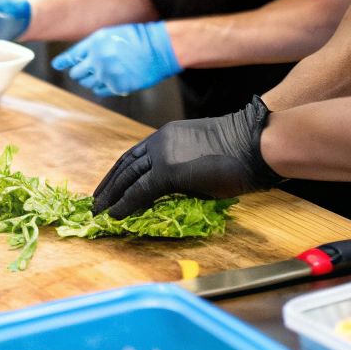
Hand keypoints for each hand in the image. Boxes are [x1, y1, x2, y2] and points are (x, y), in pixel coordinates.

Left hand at [51, 22, 180, 96]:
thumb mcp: (110, 34)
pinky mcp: (117, 87)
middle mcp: (98, 60)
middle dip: (79, 72)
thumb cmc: (137, 38)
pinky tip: (109, 80)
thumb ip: (92, 45)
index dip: (63, 61)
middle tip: (84, 70)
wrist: (158, 48)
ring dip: (90, 80)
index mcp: (95, 44)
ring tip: (101, 73)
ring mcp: (107, 75)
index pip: (72, 56)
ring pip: (87, 83)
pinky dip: (102, 87)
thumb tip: (77, 57)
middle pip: (76, 73)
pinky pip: (101, 91)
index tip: (58, 64)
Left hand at [92, 97, 283, 217]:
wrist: (253, 144)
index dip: (119, 172)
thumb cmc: (240, 151)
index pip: (134, 155)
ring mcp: (163, 155)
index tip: (109, 186)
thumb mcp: (203, 153)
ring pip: (128, 177)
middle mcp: (160, 141)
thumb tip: (174, 188)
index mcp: (168, 134)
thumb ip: (183, 166)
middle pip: (125, 164)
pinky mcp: (168, 172)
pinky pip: (139, 191)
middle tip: (97, 202)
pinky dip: (125, 204)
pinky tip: (116, 214)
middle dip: (109, 185)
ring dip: (111, 196)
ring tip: (100, 211)